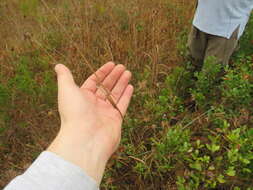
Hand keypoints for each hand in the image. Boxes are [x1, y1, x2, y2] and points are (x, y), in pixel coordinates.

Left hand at [48, 62, 133, 183]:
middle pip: (106, 87)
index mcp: (83, 97)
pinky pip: (122, 105)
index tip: (112, 64)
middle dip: (114, 76)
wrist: (85, 139)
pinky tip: (130, 86)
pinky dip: (126, 95)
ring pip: (115, 94)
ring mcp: (105, 112)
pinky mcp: (116, 120)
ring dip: (122, 83)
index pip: (94, 82)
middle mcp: (94, 105)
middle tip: (122, 67)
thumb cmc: (74, 113)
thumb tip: (58, 65)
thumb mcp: (67, 89)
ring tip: (128, 72)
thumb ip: (64, 76)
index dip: (103, 72)